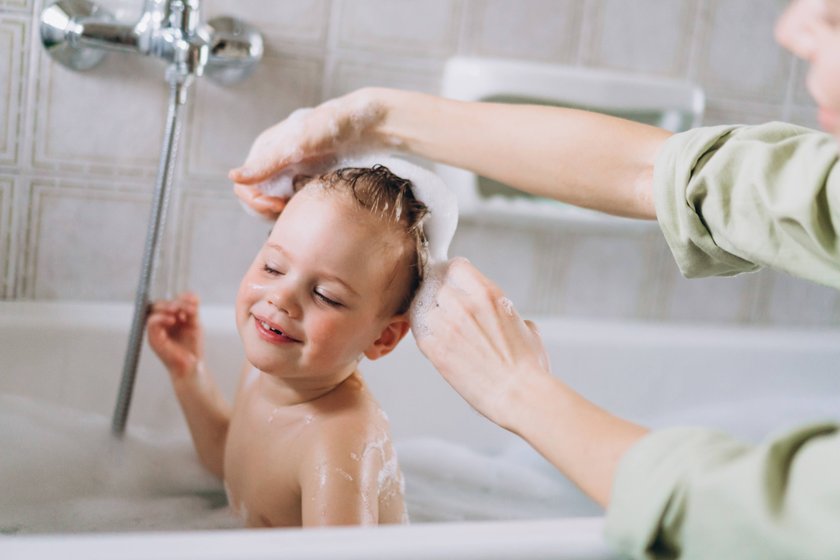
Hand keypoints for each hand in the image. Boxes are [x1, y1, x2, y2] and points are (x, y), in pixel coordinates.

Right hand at [147, 292, 203, 378]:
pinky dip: (160, 318)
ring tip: (179, 312)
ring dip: (167, 307)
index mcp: (172, 317)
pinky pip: (151, 322)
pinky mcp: (153, 338)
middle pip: (161, 303)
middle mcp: (163, 322)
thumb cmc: (192, 347)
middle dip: (175, 302)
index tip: (193, 302)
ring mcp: (157, 329)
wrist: (192, 365)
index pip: (171, 301)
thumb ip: (192, 310)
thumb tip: (191, 296)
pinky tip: (172, 320)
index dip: (181, 298)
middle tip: (186, 308)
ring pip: (154, 309)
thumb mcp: (195, 324)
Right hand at [228, 89, 388, 218]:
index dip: (256, 201)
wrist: (372, 127)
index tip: (277, 206)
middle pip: (258, 199)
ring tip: (302, 208)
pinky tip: (313, 207)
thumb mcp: (298, 143)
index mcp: (266, 149)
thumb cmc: (334, 125)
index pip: (244, 186)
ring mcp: (295, 174)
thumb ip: (267, 162)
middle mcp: (277, 163)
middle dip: (268, 209)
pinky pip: (298, 205)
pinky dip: (300, 210)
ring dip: (285, 212)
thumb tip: (234, 178)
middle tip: (288, 210)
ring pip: (277, 205)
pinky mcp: (312, 183)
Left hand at [413, 258, 550, 430]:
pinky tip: (438, 343)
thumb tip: (506, 319)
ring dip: (432, 317)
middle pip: (437, 287)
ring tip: (445, 332)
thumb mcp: (527, 328)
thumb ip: (508, 315)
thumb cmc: (529, 366)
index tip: (454, 286)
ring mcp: (447, 326)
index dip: (453, 276)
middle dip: (442, 299)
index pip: (456, 266)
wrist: (520, 394)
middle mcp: (464, 305)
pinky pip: (419, 331)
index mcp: (488, 293)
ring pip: (425, 308)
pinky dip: (425, 335)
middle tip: (450, 314)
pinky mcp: (436, 350)